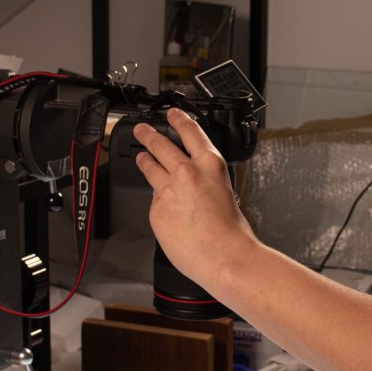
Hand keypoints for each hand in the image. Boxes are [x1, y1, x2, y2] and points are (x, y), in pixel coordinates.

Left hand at [134, 108, 254, 295]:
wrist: (223, 256)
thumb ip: (205, 182)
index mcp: (210, 164)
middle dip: (148, 135)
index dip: (178, 119)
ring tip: (140, 157)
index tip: (171, 114)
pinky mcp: (155, 209)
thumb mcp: (225, 192)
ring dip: (144, 161)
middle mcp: (186, 172)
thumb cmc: (232, 232)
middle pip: (161, 145)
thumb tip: (191, 186)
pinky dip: (158, 202)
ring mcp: (168, 190)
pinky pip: (153, 201)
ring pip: (150, 169)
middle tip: (141, 130)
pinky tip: (166, 210)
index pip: (190, 131)